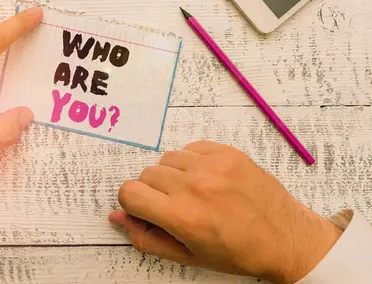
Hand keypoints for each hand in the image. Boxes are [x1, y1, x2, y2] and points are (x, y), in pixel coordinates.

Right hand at [109, 141, 341, 282]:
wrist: (286, 239)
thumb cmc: (237, 253)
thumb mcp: (187, 256)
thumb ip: (146, 237)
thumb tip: (117, 216)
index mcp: (182, 217)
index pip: (129, 192)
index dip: (134, 203)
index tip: (148, 210)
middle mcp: (194, 187)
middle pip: (146, 174)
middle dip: (154, 191)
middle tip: (177, 206)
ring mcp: (213, 166)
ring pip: (167, 159)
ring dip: (173, 175)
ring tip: (195, 192)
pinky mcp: (228, 153)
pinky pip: (190, 148)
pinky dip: (192, 162)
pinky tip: (208, 180)